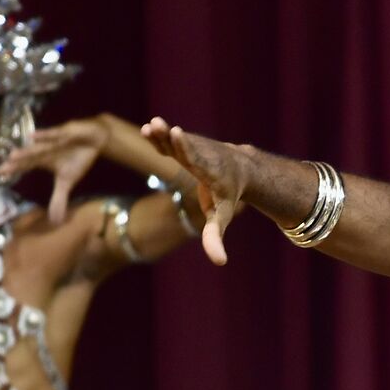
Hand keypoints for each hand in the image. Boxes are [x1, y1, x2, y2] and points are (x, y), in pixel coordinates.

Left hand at [0, 118, 107, 222]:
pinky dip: (45, 135)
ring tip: (13, 156)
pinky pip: (56, 135)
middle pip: (30, 157)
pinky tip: (32, 136)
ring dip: (28, 151)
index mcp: (44, 160)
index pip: (27, 166)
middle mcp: (45, 150)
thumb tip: (55, 221)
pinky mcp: (66, 132)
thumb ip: (58, 199)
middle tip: (2, 167)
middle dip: (17, 163)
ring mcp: (54, 141)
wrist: (95, 140)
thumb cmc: (77, 158)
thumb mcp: (68, 181)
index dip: (14, 170)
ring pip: (40, 147)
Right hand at [142, 117, 253, 265]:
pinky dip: (160, 136)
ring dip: (163, 133)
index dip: (187, 149)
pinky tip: (149, 130)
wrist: (240, 166)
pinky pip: (171, 140)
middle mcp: (202, 155)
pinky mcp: (186, 142)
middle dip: (174, 140)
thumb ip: (216, 236)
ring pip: (176, 140)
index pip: (196, 160)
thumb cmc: (229, 194)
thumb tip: (220, 263)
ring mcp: (194, 147)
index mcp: (210, 172)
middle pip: (185, 148)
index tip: (179, 135)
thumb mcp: (222, 215)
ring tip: (151, 126)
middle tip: (160, 126)